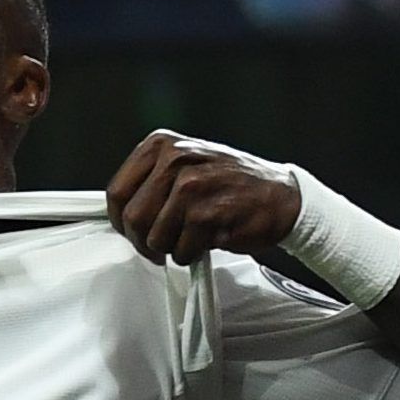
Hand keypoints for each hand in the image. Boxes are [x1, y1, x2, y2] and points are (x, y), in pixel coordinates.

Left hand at [105, 130, 301, 264]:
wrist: (283, 197)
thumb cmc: (232, 185)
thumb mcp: (186, 165)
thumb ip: (151, 182)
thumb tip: (119, 212)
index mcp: (162, 145)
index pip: (116, 192)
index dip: (121, 221)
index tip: (131, 232)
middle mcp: (175, 160)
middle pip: (132, 218)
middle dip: (144, 240)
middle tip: (161, 244)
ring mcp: (191, 186)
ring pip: (155, 238)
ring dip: (172, 247)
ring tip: (192, 235)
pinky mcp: (207, 214)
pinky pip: (181, 251)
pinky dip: (192, 254)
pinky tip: (208, 238)